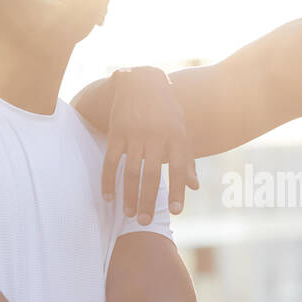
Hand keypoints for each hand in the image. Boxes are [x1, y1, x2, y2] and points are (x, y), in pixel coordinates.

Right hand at [99, 67, 197, 224]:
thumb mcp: (181, 130)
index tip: (175, 211)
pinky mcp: (116, 132)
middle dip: (148, 200)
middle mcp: (156, 136)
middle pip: (152, 174)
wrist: (141, 81)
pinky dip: (108, 180)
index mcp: (176, 136)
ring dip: (129, 195)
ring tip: (129, 214)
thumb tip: (193, 187)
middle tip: (145, 221)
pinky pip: (110, 161)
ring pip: (130, 171)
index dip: (177, 190)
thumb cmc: (166, 110)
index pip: (179, 168)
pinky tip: (109, 197)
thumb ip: (187, 159)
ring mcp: (134, 134)